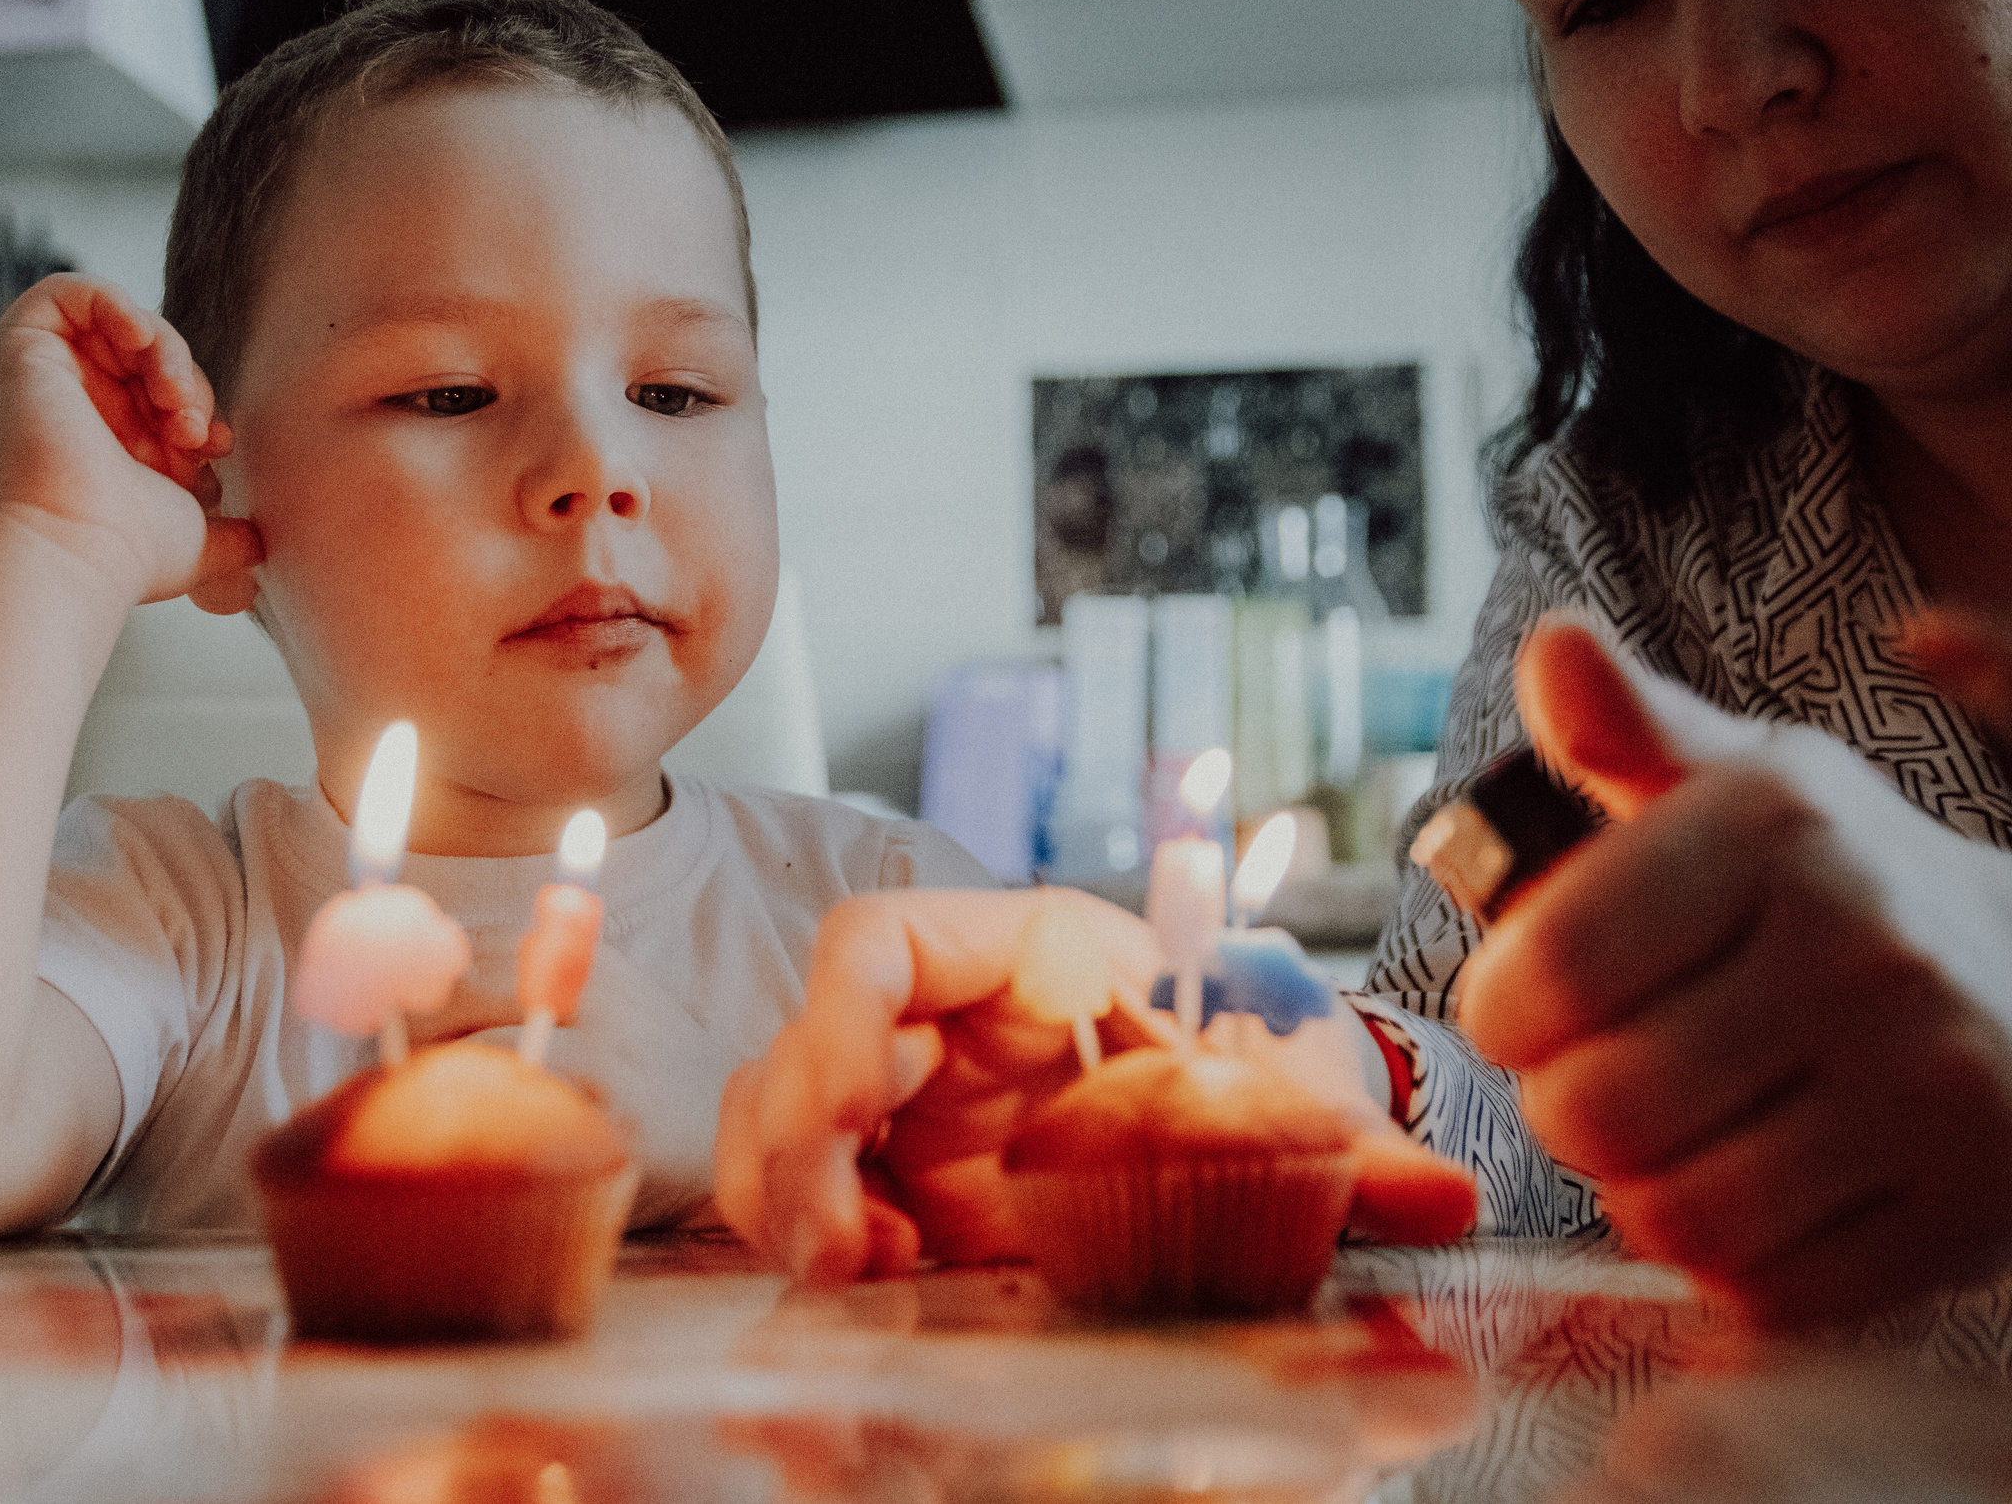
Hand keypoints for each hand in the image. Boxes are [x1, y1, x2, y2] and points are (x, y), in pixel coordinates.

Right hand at [0, 274, 261, 610]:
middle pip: (145, 354)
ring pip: (118, 324)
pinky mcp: (19, 350)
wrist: (76, 549)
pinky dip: (114, 303)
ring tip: (173, 400)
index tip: (214, 444)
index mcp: (104, 441)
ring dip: (162, 350)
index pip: (162, 388)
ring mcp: (44, 378)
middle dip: (185, 380)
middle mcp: (70, 408)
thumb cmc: (128, 552)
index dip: (198, 402)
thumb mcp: (197, 537)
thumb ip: (230, 536)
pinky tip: (141, 341)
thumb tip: (261, 543)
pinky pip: (65, 291)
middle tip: (192, 429)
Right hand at [715, 888, 1477, 1284]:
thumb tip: (1446, 1199)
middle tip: (846, 1242)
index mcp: (1022, 955)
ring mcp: (904, 1097)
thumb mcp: (1288, 1102)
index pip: (878, 941)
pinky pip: (799, 1187)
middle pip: (804, 1041)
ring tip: (858, 1269)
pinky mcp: (892, 1174)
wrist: (1244, 1119)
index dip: (838, 1012)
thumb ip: (1349, 1148)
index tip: (849, 1098)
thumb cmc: (1247, 1071)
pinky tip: (875, 1280)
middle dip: (798, 1140)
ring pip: (775, 1115)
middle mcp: (939, 1017)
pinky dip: (806, 1233)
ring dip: (788, 1193)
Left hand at [1459, 619, 2011, 1326]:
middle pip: (1594, 1108)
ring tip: (1668, 1132)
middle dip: (1563, 1105)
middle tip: (1595, 1077)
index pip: (1554, 968)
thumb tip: (1554, 646)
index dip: (1502, 1010)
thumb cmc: (1840, 881)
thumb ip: (1626, 726)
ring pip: (1672, 1213)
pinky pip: (1766, 1289)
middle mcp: (1871, 957)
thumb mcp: (1744, 782)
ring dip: (1637, 1189)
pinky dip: (1729, 1259)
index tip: (1524, 1006)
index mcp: (1784, 835)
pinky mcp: (1969, 1218)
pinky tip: (1751, 1187)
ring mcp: (1936, 1095)